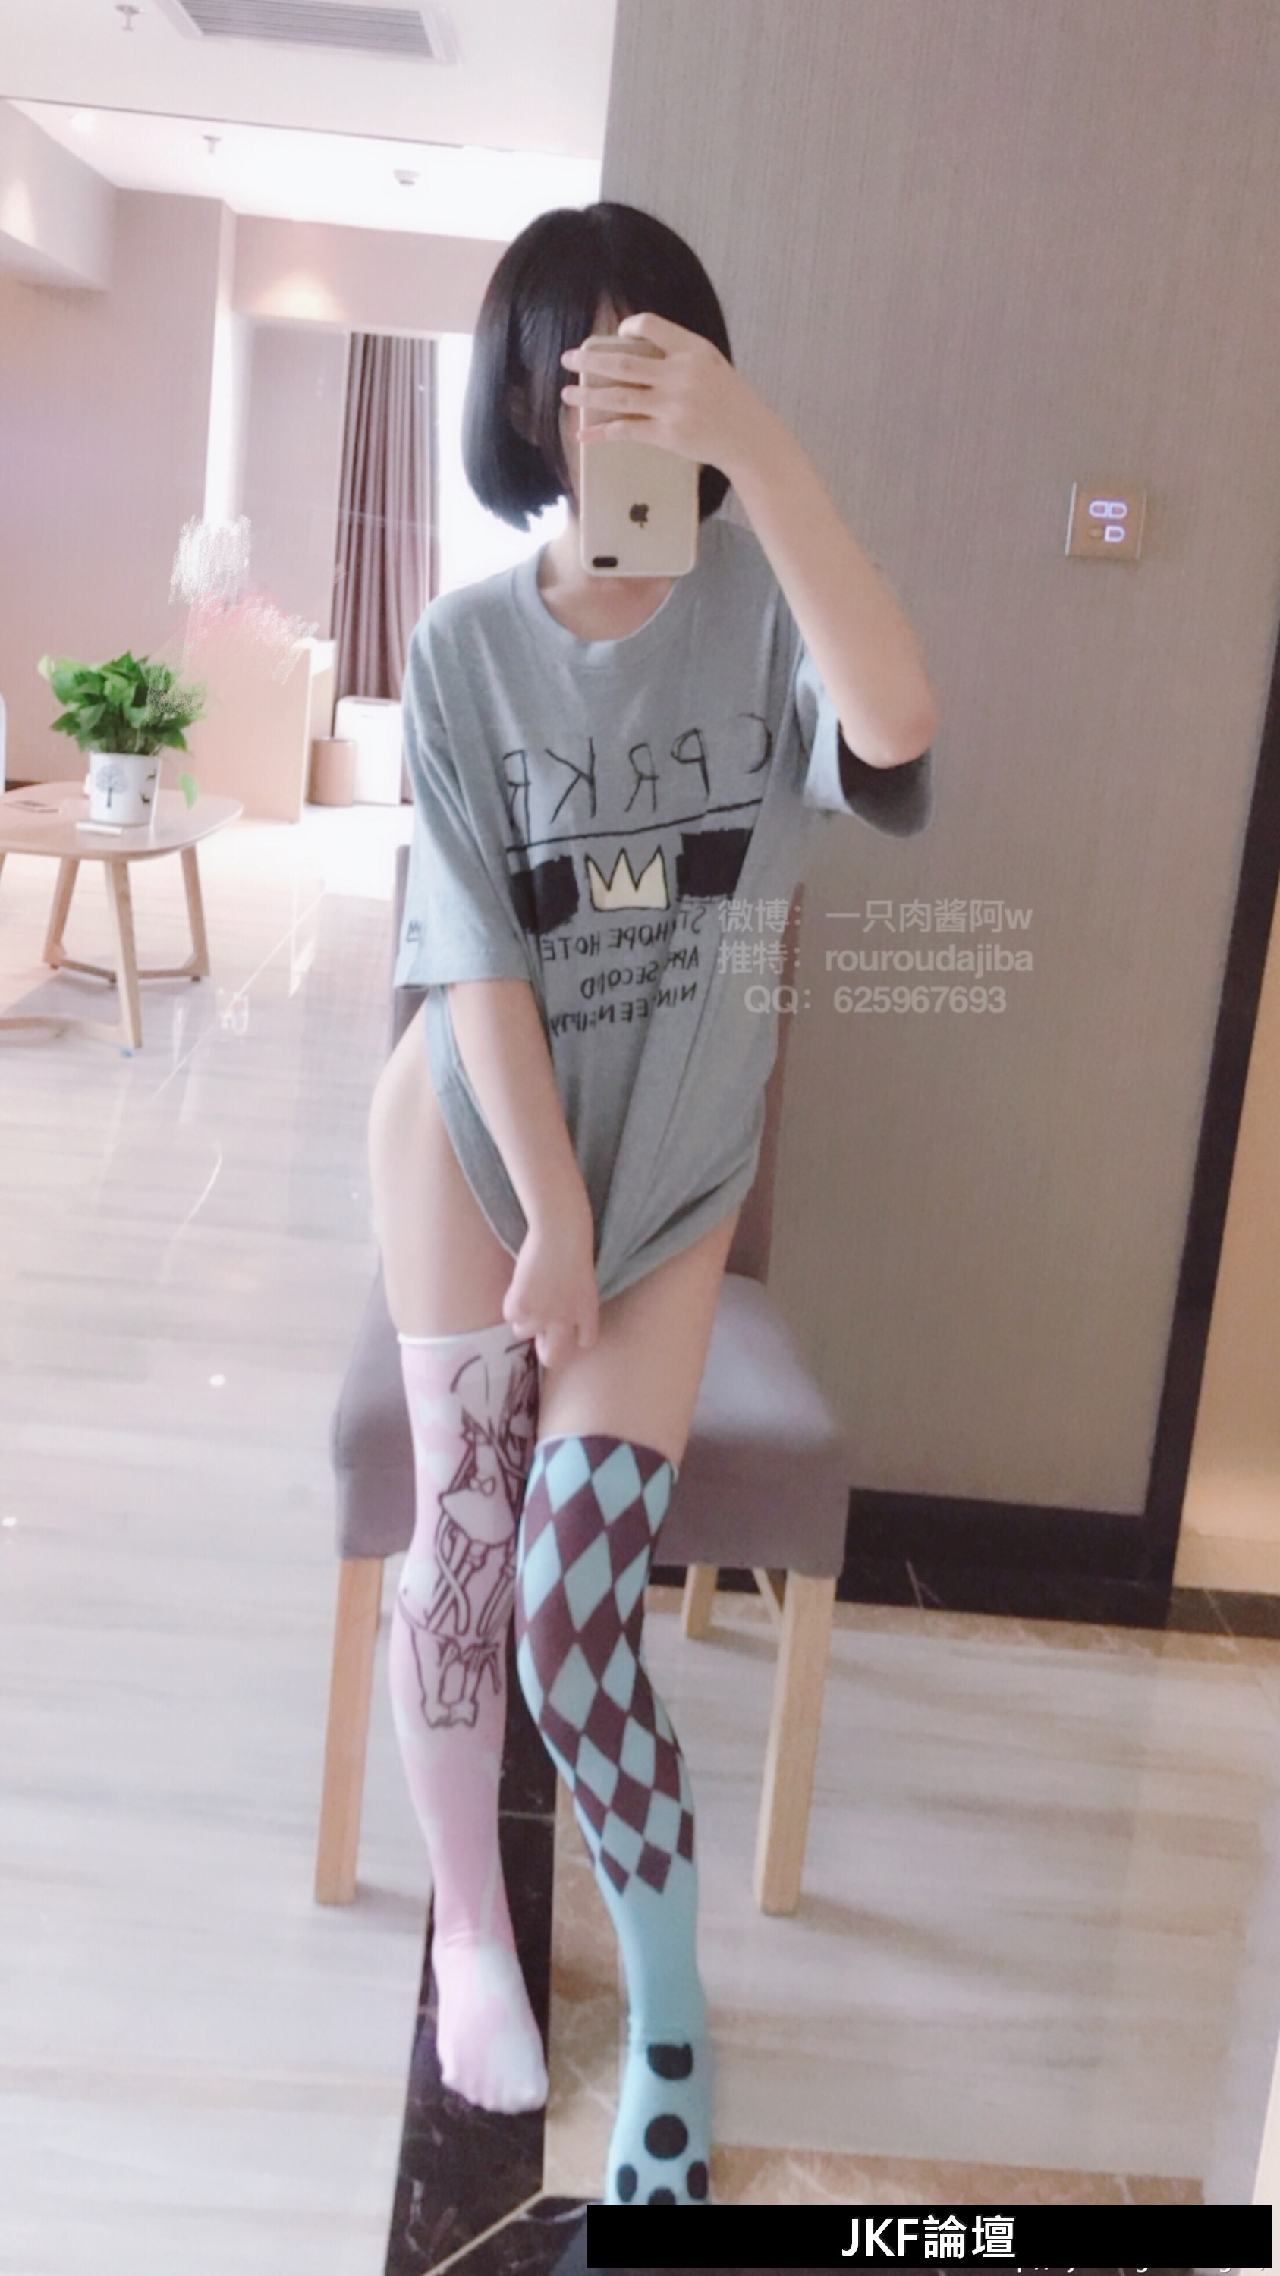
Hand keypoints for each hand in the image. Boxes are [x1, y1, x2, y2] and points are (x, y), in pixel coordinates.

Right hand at [503, 1204, 599, 1370]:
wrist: (560, 1233)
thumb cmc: (573, 1247)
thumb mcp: (583, 1282)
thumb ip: (573, 1304)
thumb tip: (553, 1315)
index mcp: (587, 1313)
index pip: (585, 1342)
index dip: (574, 1337)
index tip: (565, 1331)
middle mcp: (566, 1321)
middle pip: (554, 1357)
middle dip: (545, 1352)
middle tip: (538, 1341)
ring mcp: (542, 1316)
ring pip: (523, 1332)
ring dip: (523, 1317)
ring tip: (528, 1292)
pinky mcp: (522, 1307)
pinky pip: (509, 1315)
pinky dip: (511, 1301)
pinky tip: (520, 1283)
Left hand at [560, 310, 769, 476]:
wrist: (747, 436)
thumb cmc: (728, 398)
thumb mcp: (710, 362)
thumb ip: (679, 352)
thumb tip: (637, 347)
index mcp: (691, 349)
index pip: (650, 325)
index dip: (628, 327)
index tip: (616, 335)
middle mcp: (679, 374)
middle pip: (623, 363)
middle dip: (589, 360)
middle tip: (567, 358)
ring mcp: (671, 405)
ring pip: (618, 396)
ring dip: (587, 395)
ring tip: (566, 393)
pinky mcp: (666, 434)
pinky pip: (625, 430)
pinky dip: (600, 432)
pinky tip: (582, 433)